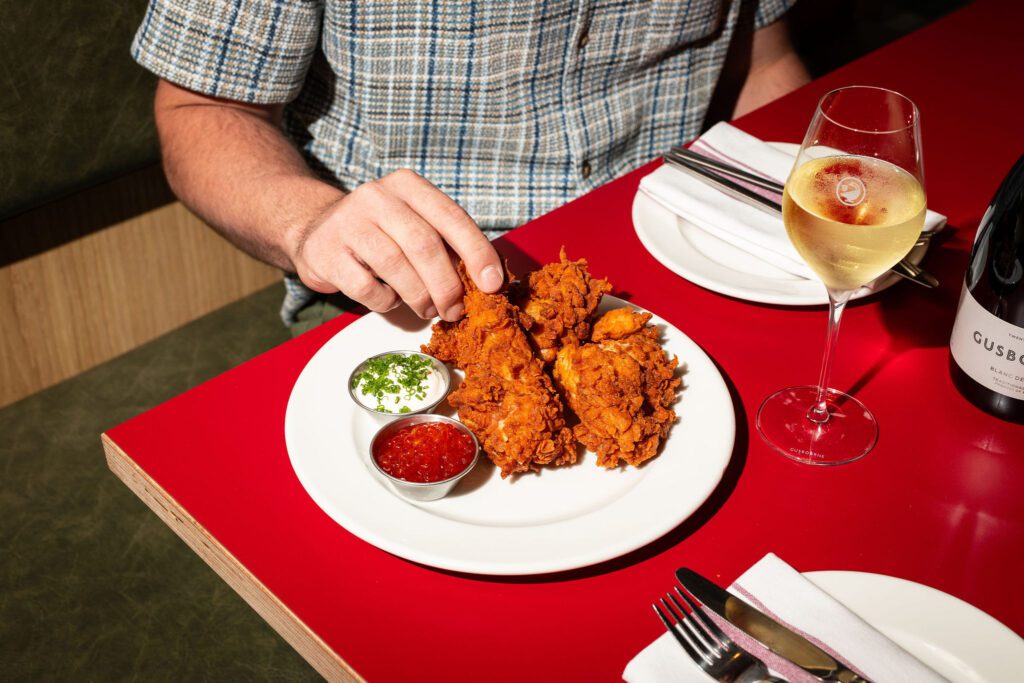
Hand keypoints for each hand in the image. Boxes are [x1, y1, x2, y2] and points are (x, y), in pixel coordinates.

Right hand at [292, 169, 503, 320]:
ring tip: (427, 309)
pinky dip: (386, 302)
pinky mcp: (327, 252)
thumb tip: (486, 280)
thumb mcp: (413, 224)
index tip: (493, 283)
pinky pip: (367, 287)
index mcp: (407, 185)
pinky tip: (390, 298)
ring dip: (420, 297)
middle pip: (424, 244)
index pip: (451, 217)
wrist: (315, 230)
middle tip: (455, 310)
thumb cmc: (379, 233)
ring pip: (396, 266)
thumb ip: (446, 244)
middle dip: (447, 285)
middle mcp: (377, 196)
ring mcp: (348, 222)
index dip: (477, 252)